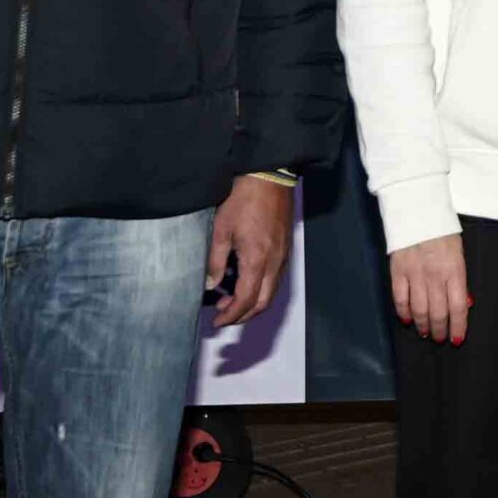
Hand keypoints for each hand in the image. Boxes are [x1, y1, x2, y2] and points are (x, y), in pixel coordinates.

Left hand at [204, 176, 293, 328]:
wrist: (270, 175)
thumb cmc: (244, 199)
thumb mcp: (221, 229)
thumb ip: (215, 261)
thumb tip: (210, 285)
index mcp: (257, 260)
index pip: (246, 300)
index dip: (231, 316)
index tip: (216, 322)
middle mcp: (275, 262)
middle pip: (263, 302)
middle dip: (243, 315)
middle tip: (223, 316)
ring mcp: (283, 255)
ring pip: (272, 292)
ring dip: (252, 303)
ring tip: (230, 301)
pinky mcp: (286, 248)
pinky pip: (276, 278)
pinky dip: (262, 289)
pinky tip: (246, 282)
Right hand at [389, 233, 471, 344]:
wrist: (417, 210)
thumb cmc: (442, 231)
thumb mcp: (459, 253)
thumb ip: (459, 279)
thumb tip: (464, 303)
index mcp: (455, 269)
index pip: (459, 306)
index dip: (458, 326)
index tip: (457, 338)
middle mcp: (435, 275)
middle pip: (438, 313)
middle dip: (440, 330)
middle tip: (440, 338)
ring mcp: (415, 274)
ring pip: (419, 310)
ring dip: (423, 325)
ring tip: (426, 332)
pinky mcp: (398, 272)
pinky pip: (400, 299)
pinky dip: (404, 313)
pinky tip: (408, 320)